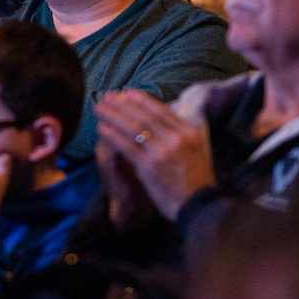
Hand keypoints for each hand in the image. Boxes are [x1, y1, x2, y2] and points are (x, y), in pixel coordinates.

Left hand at [96, 89, 215, 221]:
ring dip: (114, 116)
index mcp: (189, 133)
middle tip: (107, 96)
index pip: (162, 111)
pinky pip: (127, 146)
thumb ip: (183, 134)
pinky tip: (102, 128)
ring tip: (99, 108)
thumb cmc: (197, 180)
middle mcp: (177, 139)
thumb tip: (166, 118)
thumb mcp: (199, 150)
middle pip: (145, 116)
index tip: (127, 93)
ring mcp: (162, 152)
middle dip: (123, 105)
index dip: (143, 100)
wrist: (199, 206)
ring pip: (134, 128)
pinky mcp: (149, 167)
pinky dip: (113, 135)